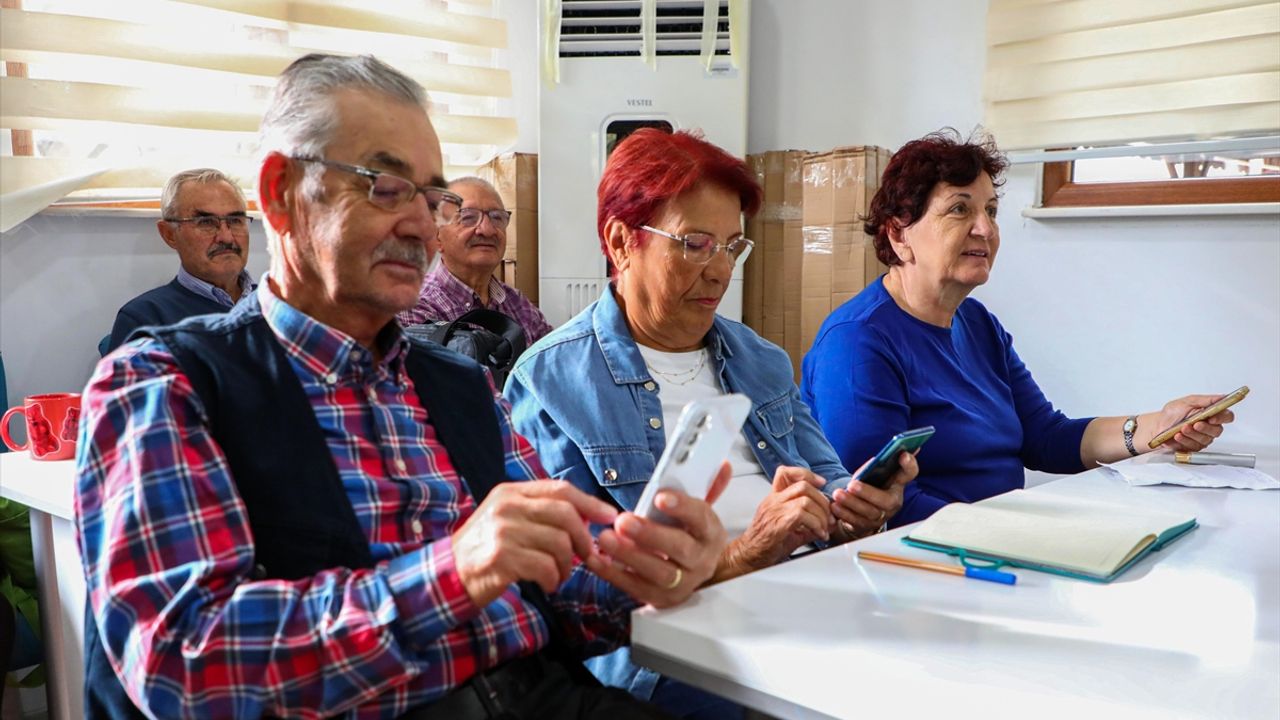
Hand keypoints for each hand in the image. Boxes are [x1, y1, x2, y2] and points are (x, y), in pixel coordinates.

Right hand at [452, 480, 619, 606]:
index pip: (560, 490)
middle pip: (565, 514)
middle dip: (584, 538)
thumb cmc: (484, 549)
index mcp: (510, 492)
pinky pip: (546, 566)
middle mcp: (507, 506)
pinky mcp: (501, 558)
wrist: (447, 575)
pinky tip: (549, 584)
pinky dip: (555, 579)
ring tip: (560, 574)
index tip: (610, 517)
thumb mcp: (507, 519)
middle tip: (587, 556)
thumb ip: (539, 512)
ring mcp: (503, 531)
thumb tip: (586, 518)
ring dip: (568, 565)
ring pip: (559, 543)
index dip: (590, 503)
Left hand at [586, 464, 729, 607]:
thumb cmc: (689, 535)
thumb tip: (722, 465)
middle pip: (680, 549)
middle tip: (623, 521)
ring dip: (629, 556)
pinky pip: (636, 589)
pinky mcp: (661, 598)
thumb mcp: (698, 511)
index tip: (659, 497)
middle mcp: (702, 560)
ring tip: (605, 539)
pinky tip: (596, 559)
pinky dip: (614, 574)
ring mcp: (683, 583)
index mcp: (711, 533)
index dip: (682, 507)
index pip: (701, 518)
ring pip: (659, 573)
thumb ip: (706, 486)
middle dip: (650, 534)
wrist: (691, 571)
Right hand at [719, 466, 832, 577]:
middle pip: (803, 486)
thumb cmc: (768, 543)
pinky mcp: (778, 524)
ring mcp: (774, 511)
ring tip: (824, 528)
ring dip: (821, 515)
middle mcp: (773, 500)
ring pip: (805, 500)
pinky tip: (818, 534)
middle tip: (829, 517)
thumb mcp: (791, 528)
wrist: (749, 556)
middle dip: (822, 500)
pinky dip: (816, 525)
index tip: (821, 483)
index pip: (786, 473)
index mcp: (774, 498)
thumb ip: (810, 523)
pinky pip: (801, 515)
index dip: (807, 474)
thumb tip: (831, 523)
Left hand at [831, 452, 915, 539]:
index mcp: (897, 484)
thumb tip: (875, 461)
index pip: (909, 473)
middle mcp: (893, 501)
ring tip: (837, 495)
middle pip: (886, 500)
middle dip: (868, 492)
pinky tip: (835, 507)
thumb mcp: (871, 475)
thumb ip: (873, 468)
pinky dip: (844, 514)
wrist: (858, 511)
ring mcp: (882, 516)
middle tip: (851, 485)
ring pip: (869, 512)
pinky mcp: (867, 526)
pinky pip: (857, 522)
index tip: (903, 454)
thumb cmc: (866, 487)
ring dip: (852, 503)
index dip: (909, 464)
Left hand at [1148, 394, 1234, 451]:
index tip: (1212, 417)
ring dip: (1192, 434)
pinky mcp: (1194, 447)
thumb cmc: (1172, 413)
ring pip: (1205, 439)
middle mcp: (1209, 427)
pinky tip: (1177, 435)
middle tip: (1195, 424)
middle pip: (1217, 430)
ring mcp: (1202, 438)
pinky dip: (1184, 440)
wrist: (1157, 425)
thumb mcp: (1187, 402)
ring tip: (1182, 428)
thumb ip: (1205, 400)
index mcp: (1211, 414)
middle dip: (1205, 427)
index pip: (1226, 416)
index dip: (1222, 418)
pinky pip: (1193, 446)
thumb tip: (1222, 397)